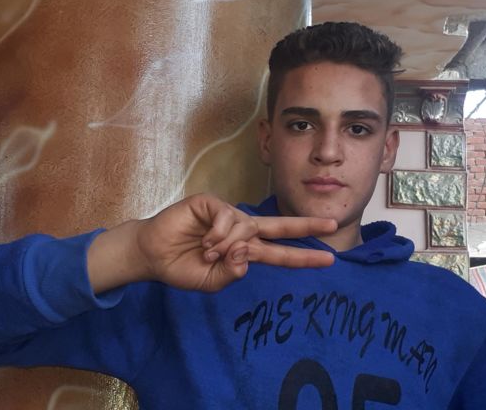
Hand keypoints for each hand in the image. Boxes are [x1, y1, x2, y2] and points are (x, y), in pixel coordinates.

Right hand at [87, 193, 336, 292]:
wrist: (153, 255)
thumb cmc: (182, 267)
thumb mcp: (210, 281)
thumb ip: (231, 274)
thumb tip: (246, 255)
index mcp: (245, 250)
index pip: (280, 253)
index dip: (303, 257)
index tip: (329, 259)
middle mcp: (242, 230)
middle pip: (280, 226)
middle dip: (306, 226)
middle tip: (332, 224)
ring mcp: (228, 215)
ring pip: (246, 227)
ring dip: (228, 245)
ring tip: (207, 252)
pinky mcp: (211, 203)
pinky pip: (227, 217)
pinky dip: (218, 233)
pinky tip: (205, 240)